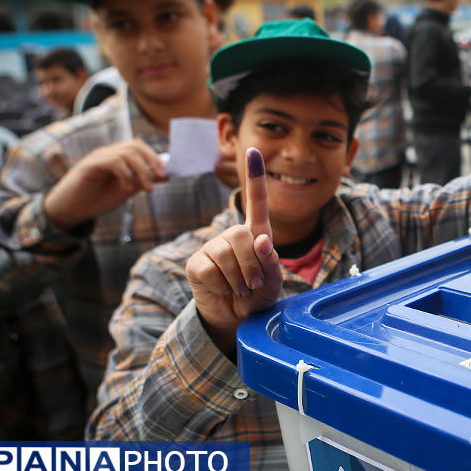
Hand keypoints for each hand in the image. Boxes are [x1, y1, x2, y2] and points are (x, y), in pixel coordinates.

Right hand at [44, 139, 166, 231]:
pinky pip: (112, 161)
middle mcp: (109, 153)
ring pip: (127, 152)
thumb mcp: (126, 191)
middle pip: (136, 145)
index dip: (156, 158)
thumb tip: (166, 175)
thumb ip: (143, 182)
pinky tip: (127, 188)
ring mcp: (99, 157)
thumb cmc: (97, 199)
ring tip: (146, 188)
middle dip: (152, 160)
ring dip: (142, 170)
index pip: (141, 148)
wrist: (71, 210)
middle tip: (160, 177)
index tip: (167, 173)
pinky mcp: (89, 165)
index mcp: (118, 158)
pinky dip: (125, 173)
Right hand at [186, 148, 282, 356]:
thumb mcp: (274, 282)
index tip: (254, 150)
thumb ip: (271, 262)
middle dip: (252, 264)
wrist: (237, 320)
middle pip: (241, 234)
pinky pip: (210, 269)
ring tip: (242, 289)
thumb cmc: (259, 297)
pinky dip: (222, 285)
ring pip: (226, 252)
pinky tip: (224, 290)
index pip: (256, 203)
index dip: (255, 177)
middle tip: (254, 283)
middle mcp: (232, 236)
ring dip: (240, 278)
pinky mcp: (196, 264)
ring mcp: (212, 248)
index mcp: (256, 235)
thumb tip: (260, 239)